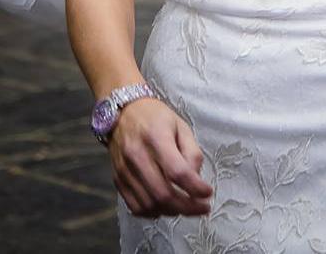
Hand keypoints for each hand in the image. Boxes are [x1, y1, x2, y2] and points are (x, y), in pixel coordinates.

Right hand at [107, 97, 213, 218]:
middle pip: (163, 193)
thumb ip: (192, 151)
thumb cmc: (155, 117)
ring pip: (150, 204)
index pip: (177, 171)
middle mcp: (138, 155)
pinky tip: (166, 206)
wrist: (123, 112)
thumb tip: (196, 179)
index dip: (195, 187)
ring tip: (186, 206)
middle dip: (187, 206)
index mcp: (156, 137)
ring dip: (172, 211)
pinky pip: (135, 207)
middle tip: (202, 207)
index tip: (208, 193)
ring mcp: (125, 170)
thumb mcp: (180, 125)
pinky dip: (154, 212)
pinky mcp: (118, 180)